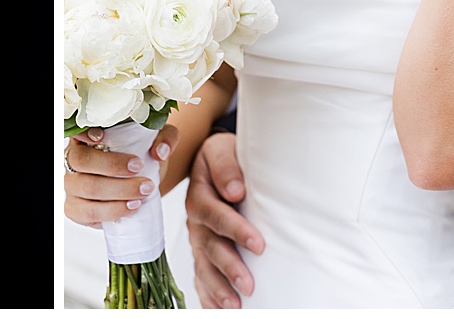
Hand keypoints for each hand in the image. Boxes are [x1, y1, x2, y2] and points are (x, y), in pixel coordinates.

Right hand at [62, 123, 175, 226]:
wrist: (139, 187)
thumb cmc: (141, 158)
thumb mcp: (157, 142)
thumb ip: (165, 139)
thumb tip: (159, 152)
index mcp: (87, 137)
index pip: (77, 131)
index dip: (85, 134)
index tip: (102, 138)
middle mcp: (74, 158)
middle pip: (82, 160)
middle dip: (112, 165)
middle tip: (139, 167)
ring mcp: (72, 185)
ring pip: (87, 187)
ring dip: (118, 190)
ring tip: (143, 191)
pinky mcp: (76, 209)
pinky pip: (88, 212)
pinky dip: (112, 210)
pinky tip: (132, 206)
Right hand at [186, 131, 261, 308]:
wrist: (214, 159)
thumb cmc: (223, 156)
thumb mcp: (221, 149)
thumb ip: (226, 166)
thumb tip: (235, 190)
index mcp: (200, 195)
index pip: (215, 215)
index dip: (235, 230)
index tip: (258, 244)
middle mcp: (195, 221)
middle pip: (209, 247)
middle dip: (229, 267)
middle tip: (248, 284)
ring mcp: (197, 239)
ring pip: (203, 266)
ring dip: (218, 288)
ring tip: (234, 306)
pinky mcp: (201, 252)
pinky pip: (200, 276)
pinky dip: (207, 295)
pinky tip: (217, 310)